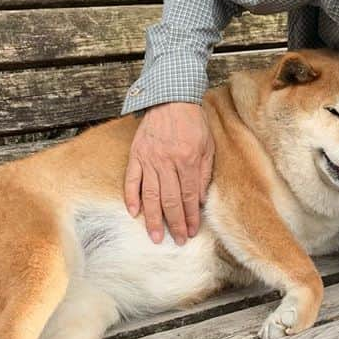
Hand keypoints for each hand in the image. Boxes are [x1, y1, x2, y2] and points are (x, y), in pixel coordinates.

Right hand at [124, 102, 214, 244]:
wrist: (171, 98)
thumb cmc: (193, 122)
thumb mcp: (207, 146)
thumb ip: (203, 173)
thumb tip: (199, 200)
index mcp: (188, 161)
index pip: (189, 197)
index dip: (190, 217)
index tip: (191, 231)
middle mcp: (167, 163)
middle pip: (171, 201)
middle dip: (175, 224)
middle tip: (177, 240)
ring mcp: (149, 159)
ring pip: (150, 195)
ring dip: (153, 218)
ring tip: (156, 236)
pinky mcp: (136, 154)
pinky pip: (131, 179)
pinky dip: (131, 197)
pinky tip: (133, 213)